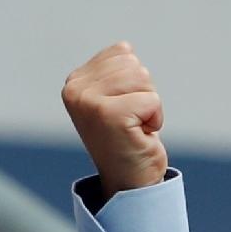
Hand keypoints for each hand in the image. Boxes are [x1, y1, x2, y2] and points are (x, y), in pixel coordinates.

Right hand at [61, 42, 168, 194]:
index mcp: (75, 82)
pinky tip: (140, 136)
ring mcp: (89, 102)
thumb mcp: (116, 98)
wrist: (130, 184)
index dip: (135, 83)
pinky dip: (155, 119)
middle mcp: (76, 89)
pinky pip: (152, 100)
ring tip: (135, 128)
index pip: (123, 53)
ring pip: (144, 79)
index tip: (125, 110)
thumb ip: (115, 71)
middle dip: (144, 94)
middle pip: (135, 65)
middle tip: (132, 122)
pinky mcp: (110, 115)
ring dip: (149, 107)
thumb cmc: (129, 140)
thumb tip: (126, 47)